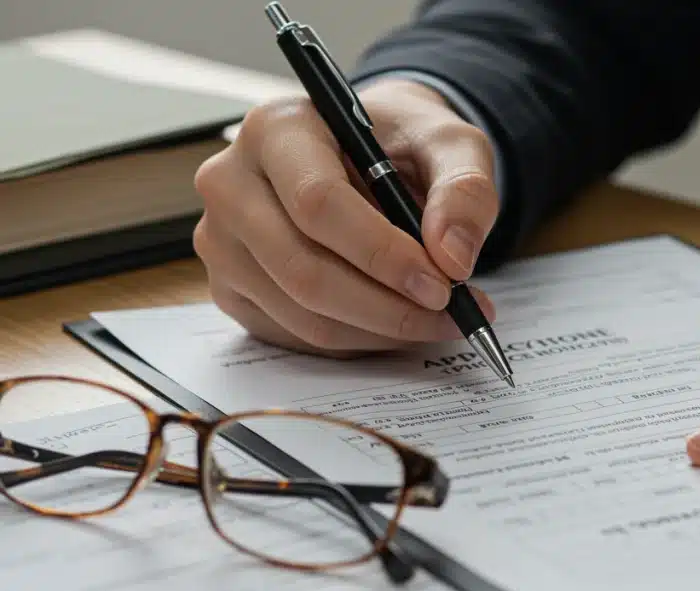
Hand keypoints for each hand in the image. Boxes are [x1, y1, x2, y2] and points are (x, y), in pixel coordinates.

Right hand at [192, 77, 497, 356]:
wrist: (372, 155)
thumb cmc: (403, 143)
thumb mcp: (452, 145)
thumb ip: (464, 190)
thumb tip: (453, 258)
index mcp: (277, 129)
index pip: (318, 203)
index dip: (382, 254)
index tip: (442, 284)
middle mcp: (232, 182)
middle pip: (303, 269)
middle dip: (388, 306)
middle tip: (450, 315)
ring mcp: (222, 239)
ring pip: (300, 313)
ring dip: (379, 331)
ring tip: (436, 321)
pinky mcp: (230, 286)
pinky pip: (295, 334)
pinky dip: (358, 340)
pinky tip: (396, 322)